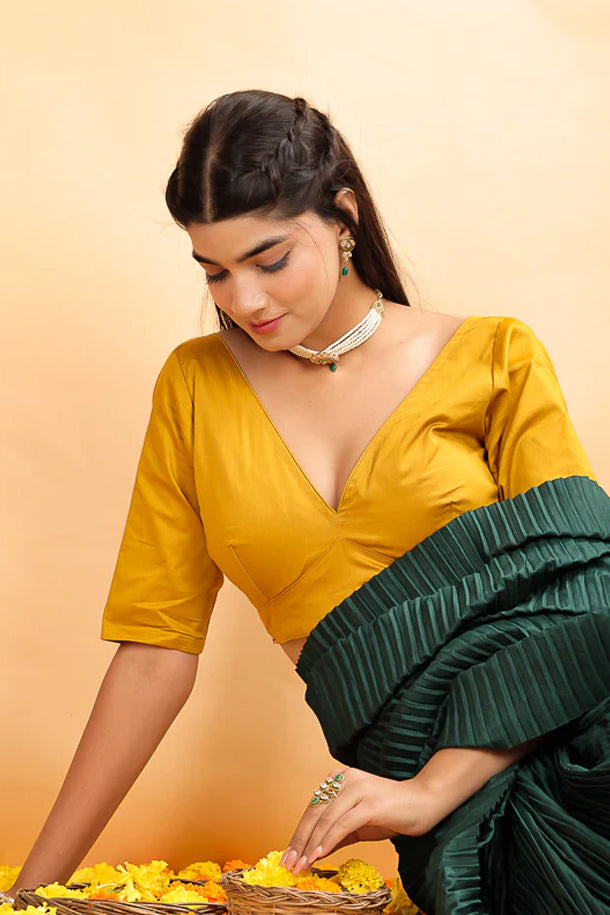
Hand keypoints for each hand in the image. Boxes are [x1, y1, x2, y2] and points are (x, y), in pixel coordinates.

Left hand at [281, 767, 432, 874]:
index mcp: (340, 778)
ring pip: (326, 819)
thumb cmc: (392, 813)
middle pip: (315, 812)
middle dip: (300, 840)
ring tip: (302, 864)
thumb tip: (312, 852)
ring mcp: (358, 789)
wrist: (424, 803)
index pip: (313, 808)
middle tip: (289, 863)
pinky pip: (343, 824)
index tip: (288, 856)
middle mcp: (346, 778)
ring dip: (311, 845)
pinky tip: (319, 855)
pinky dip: (329, 840)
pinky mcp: (370, 803)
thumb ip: (335, 835)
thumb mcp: (358, 825)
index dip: (298, 833)